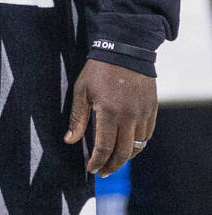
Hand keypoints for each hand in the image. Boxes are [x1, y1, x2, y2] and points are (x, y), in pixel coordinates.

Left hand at [64, 58, 156, 175]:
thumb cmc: (98, 70)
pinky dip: (137, 146)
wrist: (125, 51)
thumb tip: (69, 141)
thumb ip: (77, 118)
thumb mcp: (82, 90)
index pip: (104, 147)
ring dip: (125, 158)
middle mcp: (129, 117)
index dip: (97, 162)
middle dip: (111, 166)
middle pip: (122, 153)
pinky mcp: (152, 111)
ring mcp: (143, 115)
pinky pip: (146, 136)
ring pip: (137, 147)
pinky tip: (128, 147)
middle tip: (102, 172)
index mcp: (109, 112)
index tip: (91, 169)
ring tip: (113, 161)